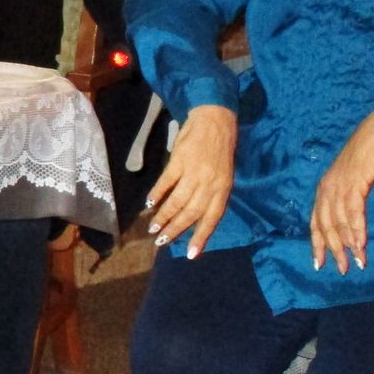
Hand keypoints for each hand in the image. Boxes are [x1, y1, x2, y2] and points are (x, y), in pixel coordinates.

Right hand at [143, 105, 236, 258]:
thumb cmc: (219, 148)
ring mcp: (194, 171)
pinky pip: (167, 182)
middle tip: (161, 242)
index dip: (201, 236)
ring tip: (152, 227)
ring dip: (163, 216)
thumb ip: (211, 192)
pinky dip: (157, 193)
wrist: (215, 119)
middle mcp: (210, 183)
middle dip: (175, 230)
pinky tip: (150, 203)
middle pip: (191, 212)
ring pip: (177, 200)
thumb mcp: (223, 173)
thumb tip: (192, 213)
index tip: (190, 254)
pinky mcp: (179, 160)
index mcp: (223, 188)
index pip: (212, 217)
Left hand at [310, 116, 373, 274]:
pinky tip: (361, 244)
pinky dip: (357, 230)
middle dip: (333, 250)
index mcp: (322, 190)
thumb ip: (344, 199)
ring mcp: (339, 187)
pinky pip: (354, 213)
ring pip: (340, 223)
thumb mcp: (348, 180)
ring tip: (357, 262)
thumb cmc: (363, 159)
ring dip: (349, 245)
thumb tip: (346, 222)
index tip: (318, 264)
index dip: (317, 244)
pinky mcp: (354, 184)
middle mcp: (326, 190)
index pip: (315, 223)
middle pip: (326, 227)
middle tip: (342, 269)